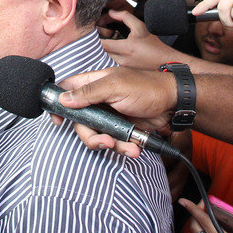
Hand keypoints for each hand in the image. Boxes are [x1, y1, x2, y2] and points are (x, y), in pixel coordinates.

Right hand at [55, 67, 176, 156]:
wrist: (174, 103)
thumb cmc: (147, 87)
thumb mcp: (115, 87)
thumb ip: (88, 93)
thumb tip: (63, 99)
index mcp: (93, 83)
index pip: (66, 90)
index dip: (58, 104)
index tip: (58, 119)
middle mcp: (98, 100)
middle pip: (79, 121)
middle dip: (90, 135)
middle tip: (104, 142)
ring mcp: (109, 115)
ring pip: (96, 134)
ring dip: (110, 145)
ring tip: (126, 148)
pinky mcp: (120, 128)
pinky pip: (113, 141)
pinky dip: (124, 147)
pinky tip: (135, 147)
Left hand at [101, 9, 180, 68]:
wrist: (163, 61)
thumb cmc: (153, 45)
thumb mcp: (140, 27)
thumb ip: (125, 17)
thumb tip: (111, 12)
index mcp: (125, 49)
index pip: (102, 44)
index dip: (94, 37)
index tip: (94, 30)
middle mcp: (121, 59)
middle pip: (100, 51)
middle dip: (97, 42)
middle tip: (97, 34)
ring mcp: (121, 66)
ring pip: (104, 56)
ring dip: (101, 48)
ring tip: (103, 39)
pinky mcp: (121, 69)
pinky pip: (109, 61)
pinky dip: (107, 54)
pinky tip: (109, 47)